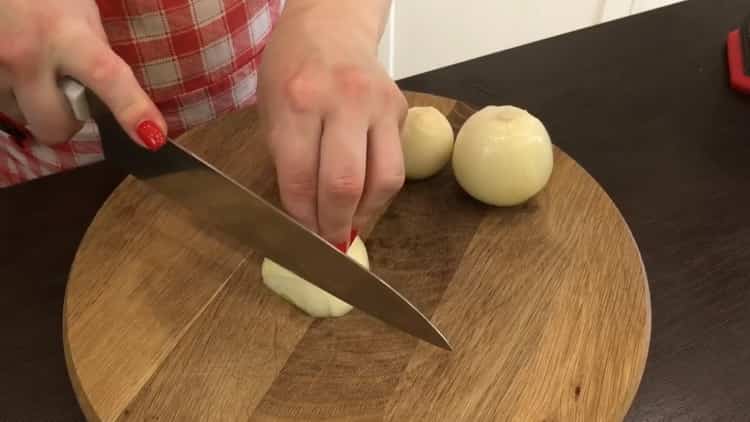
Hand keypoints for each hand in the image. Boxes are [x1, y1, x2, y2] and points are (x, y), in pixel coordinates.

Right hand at [0, 0, 165, 148]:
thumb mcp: (78, 12)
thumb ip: (95, 53)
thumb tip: (113, 96)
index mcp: (64, 33)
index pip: (105, 75)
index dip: (132, 108)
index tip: (153, 136)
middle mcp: (24, 55)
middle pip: (56, 126)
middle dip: (66, 119)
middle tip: (66, 93)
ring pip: (24, 118)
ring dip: (32, 104)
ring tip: (29, 68)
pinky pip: (2, 107)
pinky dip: (10, 94)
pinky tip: (11, 66)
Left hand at [258, 0, 405, 249]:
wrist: (331, 27)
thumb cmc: (292, 70)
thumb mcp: (271, 110)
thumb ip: (287, 159)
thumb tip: (305, 216)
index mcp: (298, 101)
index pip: (300, 178)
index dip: (302, 218)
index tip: (304, 237)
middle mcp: (343, 101)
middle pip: (345, 185)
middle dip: (336, 224)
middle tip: (331, 242)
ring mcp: (379, 104)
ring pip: (385, 180)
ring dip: (367, 213)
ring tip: (352, 223)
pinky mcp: (402, 109)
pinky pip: (397, 164)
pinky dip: (380, 189)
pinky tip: (365, 196)